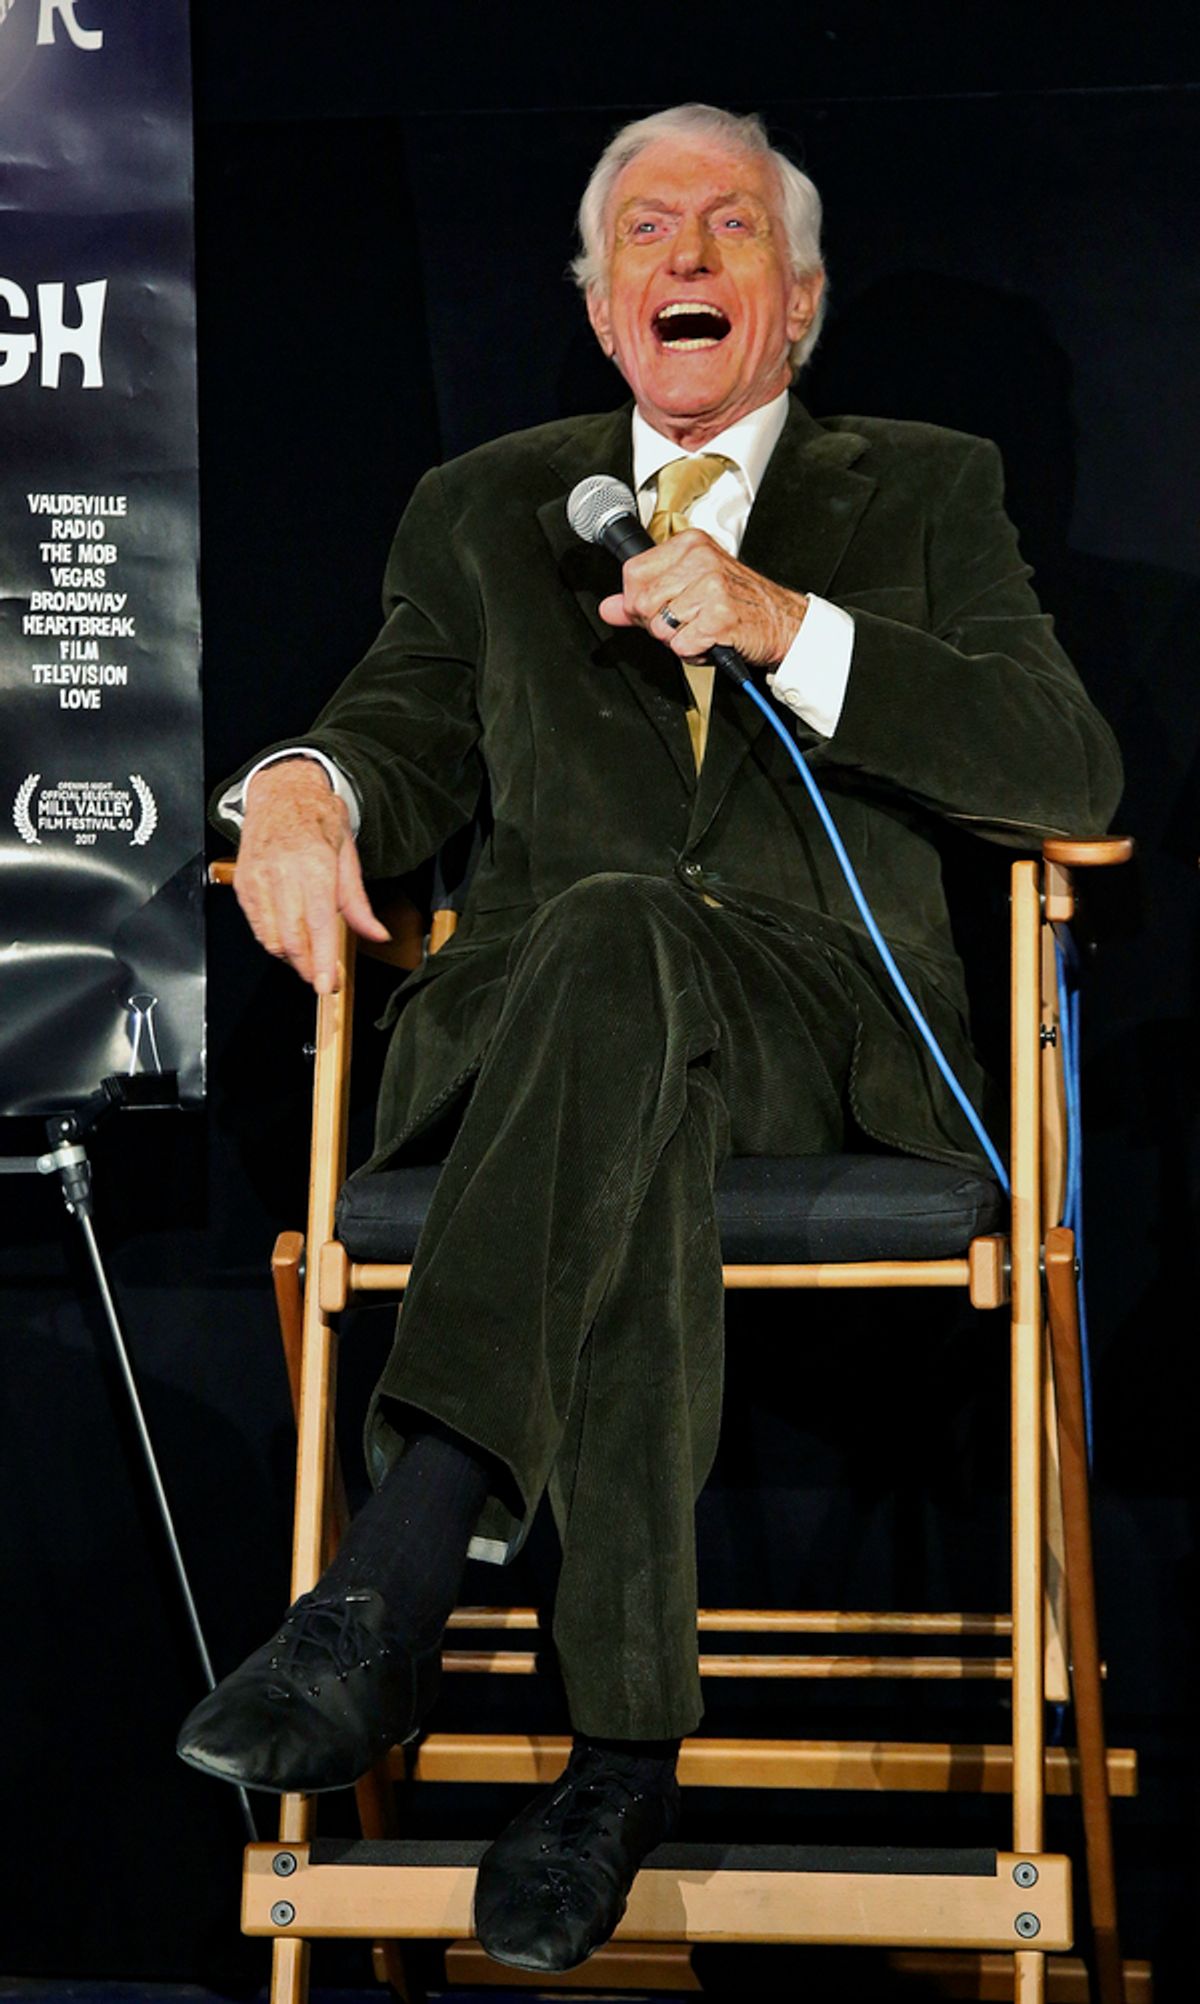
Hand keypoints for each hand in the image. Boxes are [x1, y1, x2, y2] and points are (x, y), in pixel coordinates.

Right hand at [234, 760, 389, 992]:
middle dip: (308, 968)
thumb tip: (377, 934)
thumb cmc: (317, 820)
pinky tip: (290, 938)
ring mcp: (258, 880)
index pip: (318, 925)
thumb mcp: (348, 855)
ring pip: (270, 938)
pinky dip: (274, 941)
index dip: (321, 961)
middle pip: (291, 939)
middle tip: (325, 979)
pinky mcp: (243, 885)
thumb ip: (358, 903)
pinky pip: (257, 927)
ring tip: (310, 958)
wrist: (281, 793)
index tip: (326, 985)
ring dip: (291, 957)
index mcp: (314, 866)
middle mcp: (282, 874)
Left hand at [597, 527, 807, 665]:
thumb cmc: (741, 604)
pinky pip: (681, 645)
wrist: (783, 622)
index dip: (637, 600)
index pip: (632, 573)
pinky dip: (694, 652)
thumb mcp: (690, 589)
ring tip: (702, 629)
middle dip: (657, 623)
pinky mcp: (719, 617)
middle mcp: (699, 560)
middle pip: (641, 602)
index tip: (659, 607)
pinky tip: (712, 640)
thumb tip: (609, 608)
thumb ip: (644, 597)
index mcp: (690, 545)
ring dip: (678, 639)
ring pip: (659, 627)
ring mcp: (711, 587)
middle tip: (686, 621)